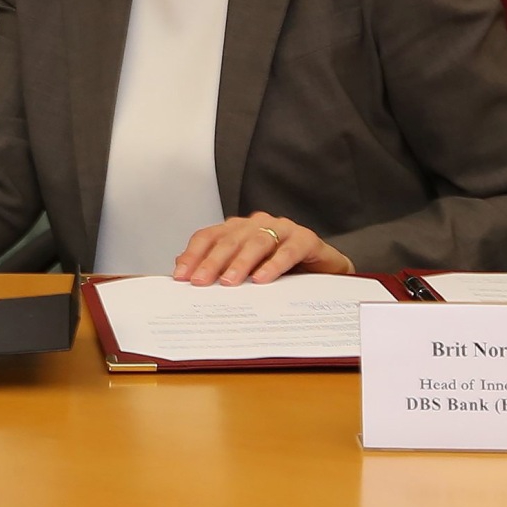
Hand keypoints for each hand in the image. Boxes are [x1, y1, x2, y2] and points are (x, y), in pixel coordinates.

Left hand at [172, 211, 352, 284]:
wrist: (325, 272)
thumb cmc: (282, 271)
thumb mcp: (247, 272)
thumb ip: (218, 268)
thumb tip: (183, 269)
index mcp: (238, 229)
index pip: (209, 237)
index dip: (193, 255)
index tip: (181, 276)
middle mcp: (257, 224)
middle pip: (229, 240)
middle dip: (212, 262)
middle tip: (200, 282)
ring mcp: (282, 228)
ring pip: (256, 242)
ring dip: (241, 263)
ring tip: (229, 283)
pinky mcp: (305, 238)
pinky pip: (288, 250)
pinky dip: (274, 264)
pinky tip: (263, 279)